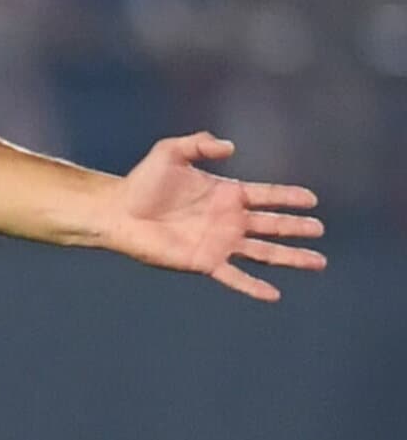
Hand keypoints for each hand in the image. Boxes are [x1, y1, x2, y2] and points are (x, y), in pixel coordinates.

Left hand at [102, 132, 324, 300]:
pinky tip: (274, 294)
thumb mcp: (170, 152)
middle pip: (272, 225)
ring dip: (290, 257)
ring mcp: (219, 243)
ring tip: (318, 261)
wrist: (118, 212)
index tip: (312, 199)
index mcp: (226, 194)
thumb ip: (199, 145)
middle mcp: (228, 220)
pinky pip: (235, 277)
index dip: (289, 197)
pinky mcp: (204, 262)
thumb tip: (230, 147)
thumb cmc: (142, 182)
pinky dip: (253, 286)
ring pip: (264, 252)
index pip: (266, 195)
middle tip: (319, 229)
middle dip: (296, 227)